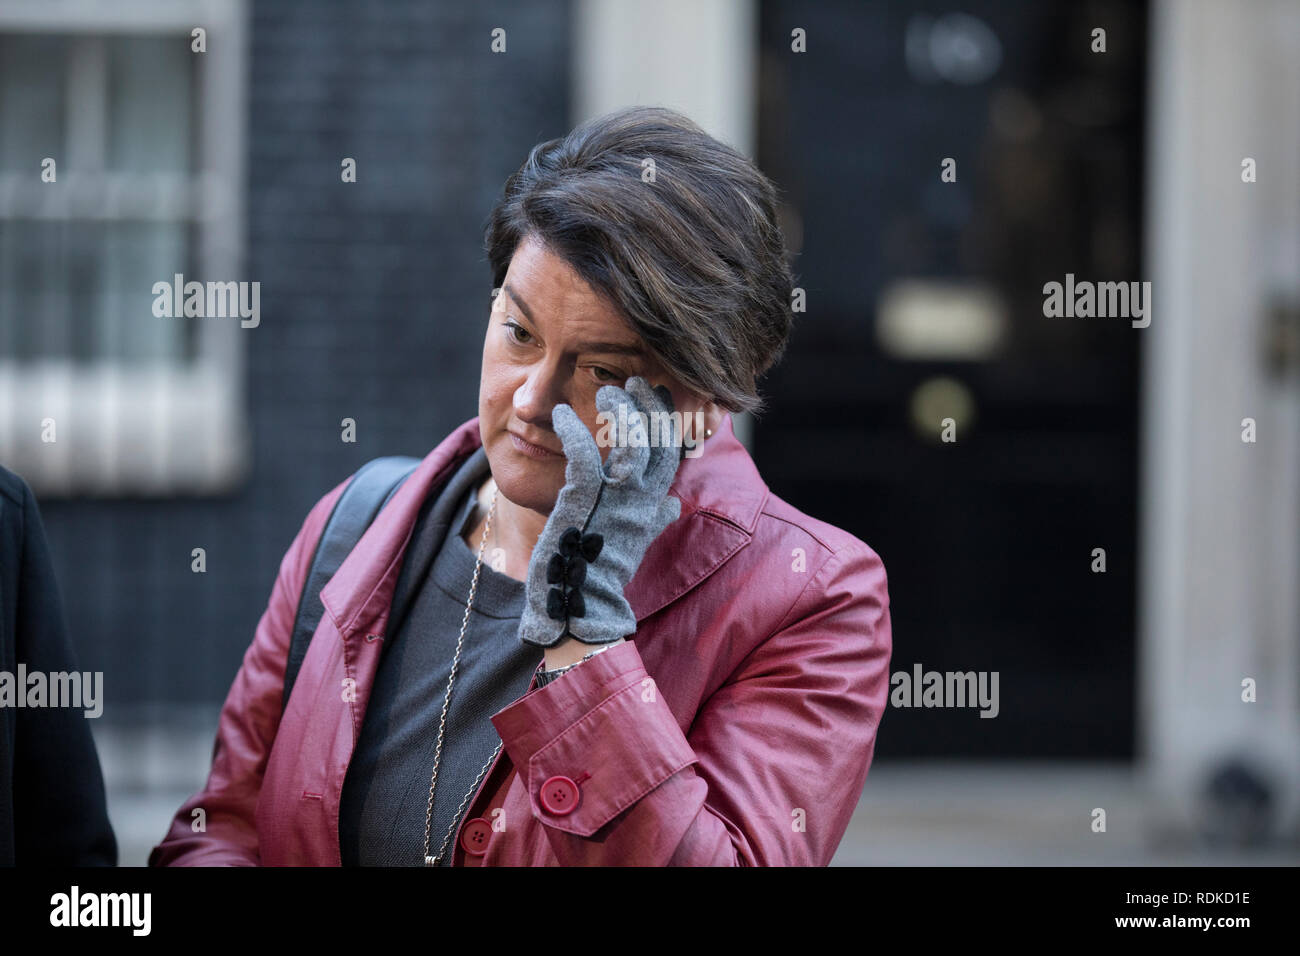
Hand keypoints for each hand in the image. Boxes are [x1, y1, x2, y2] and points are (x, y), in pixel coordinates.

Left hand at [517, 376, 683, 647]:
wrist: (578, 605)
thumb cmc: (601, 573)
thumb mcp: (637, 542)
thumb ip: (656, 518)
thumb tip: (674, 504)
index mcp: (653, 506)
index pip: (674, 452)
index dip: (671, 419)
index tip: (662, 392)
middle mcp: (641, 500)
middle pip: (660, 438)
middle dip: (651, 403)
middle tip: (636, 380)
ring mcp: (614, 500)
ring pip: (631, 440)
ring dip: (621, 409)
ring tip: (607, 390)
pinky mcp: (583, 501)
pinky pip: (585, 453)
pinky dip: (574, 429)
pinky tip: (561, 415)